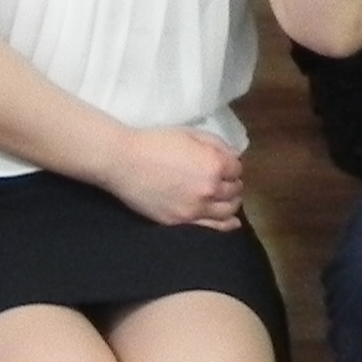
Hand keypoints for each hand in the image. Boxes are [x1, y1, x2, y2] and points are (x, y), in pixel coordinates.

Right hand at [108, 126, 245, 230]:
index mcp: (214, 164)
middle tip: (225, 181)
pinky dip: (226, 225)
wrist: (124, 162)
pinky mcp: (182, 222)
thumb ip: (217, 144)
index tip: (225, 165)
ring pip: (228, 210)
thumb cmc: (155, 142)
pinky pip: (213, 228)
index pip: (237, 169)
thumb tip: (233, 157)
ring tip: (226, 199)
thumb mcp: (190, 133)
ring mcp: (196, 209)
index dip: (232, 165)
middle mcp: (210, 189)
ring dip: (231, 202)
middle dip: (232, 183)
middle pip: (235, 190)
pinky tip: (231, 222)